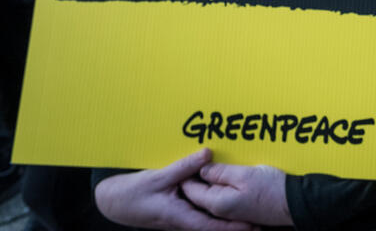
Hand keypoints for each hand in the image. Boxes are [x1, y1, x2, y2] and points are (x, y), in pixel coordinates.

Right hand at [94, 149, 256, 230]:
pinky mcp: (182, 211)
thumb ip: (184, 166)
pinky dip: (216, 207)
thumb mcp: (158, 177)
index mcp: (180, 217)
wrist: (115, 202)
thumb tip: (208, 153)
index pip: (212, 226)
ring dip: (228, 218)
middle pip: (215, 226)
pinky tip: (227, 199)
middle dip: (236, 225)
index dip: (232, 227)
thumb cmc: (133, 193)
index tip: (252, 227)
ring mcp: (184, 217)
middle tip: (261, 222)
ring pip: (209, 219)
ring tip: (252, 216)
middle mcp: (184, 221)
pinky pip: (202, 211)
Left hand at [182, 162, 291, 225]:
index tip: (191, 157)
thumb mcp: (244, 174)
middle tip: (201, 158)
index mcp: (217, 202)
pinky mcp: (240, 209)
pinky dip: (221, 185)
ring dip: (210, 179)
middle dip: (197, 176)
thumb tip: (202, 169)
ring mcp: (230, 211)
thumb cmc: (271, 188)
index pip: (190, 189)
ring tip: (216, 163)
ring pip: (211, 194)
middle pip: (199, 193)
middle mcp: (220, 210)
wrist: (294, 203)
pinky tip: (229, 174)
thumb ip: (220, 172)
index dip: (187, 172)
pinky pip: (223, 195)